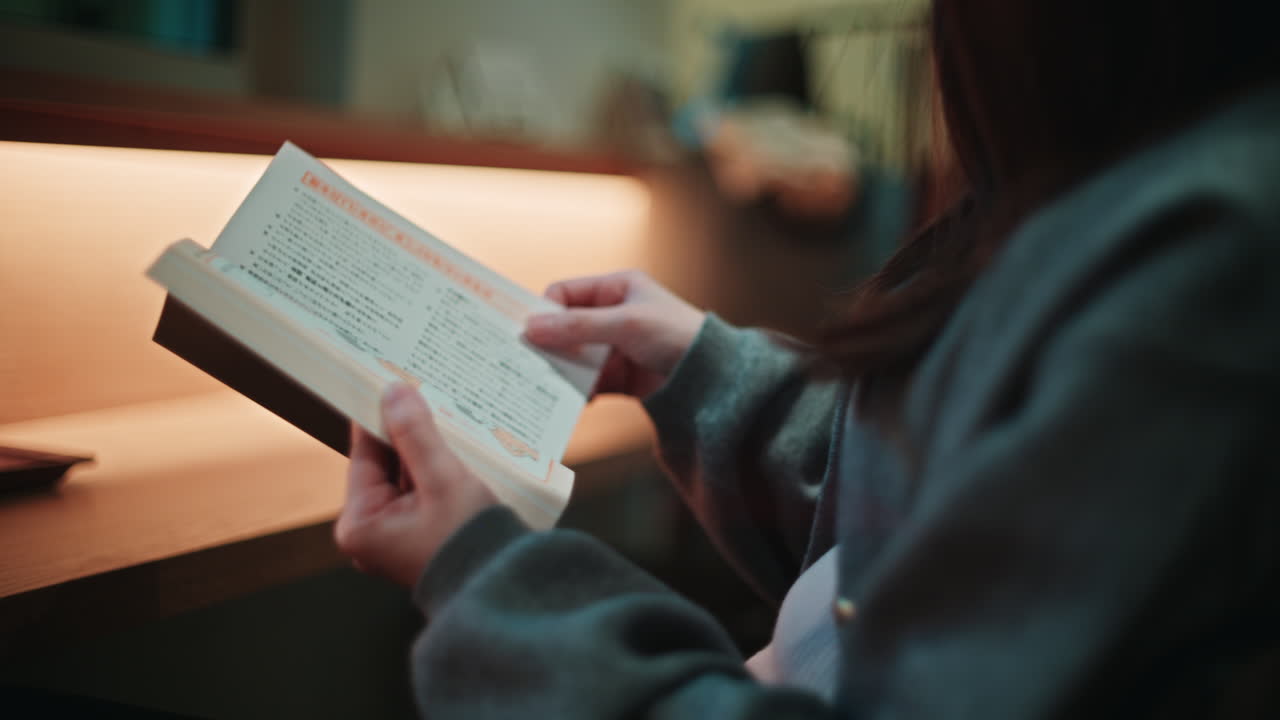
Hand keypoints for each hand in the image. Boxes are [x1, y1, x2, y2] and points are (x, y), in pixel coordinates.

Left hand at [335, 383, 497, 587]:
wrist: (505, 586)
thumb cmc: (470, 541)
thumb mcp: (443, 479)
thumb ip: (416, 434)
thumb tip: (394, 392)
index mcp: (360, 524)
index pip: (364, 454)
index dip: (379, 417)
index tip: (389, 382)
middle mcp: (371, 534)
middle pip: (386, 466)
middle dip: (407, 434)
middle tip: (424, 394)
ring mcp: (394, 538)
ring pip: (406, 478)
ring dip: (426, 452)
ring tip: (446, 418)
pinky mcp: (418, 538)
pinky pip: (421, 493)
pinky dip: (435, 472)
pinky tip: (455, 448)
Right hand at [524, 270, 704, 397]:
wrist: (713, 379)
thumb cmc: (678, 336)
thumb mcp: (625, 324)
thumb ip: (578, 326)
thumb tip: (531, 327)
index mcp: (617, 288)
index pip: (565, 293)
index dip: (545, 311)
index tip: (528, 334)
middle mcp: (613, 315)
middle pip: (566, 328)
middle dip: (550, 345)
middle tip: (529, 362)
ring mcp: (615, 348)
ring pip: (575, 357)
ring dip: (563, 371)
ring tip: (549, 386)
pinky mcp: (620, 377)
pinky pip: (588, 382)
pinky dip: (579, 391)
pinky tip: (576, 401)